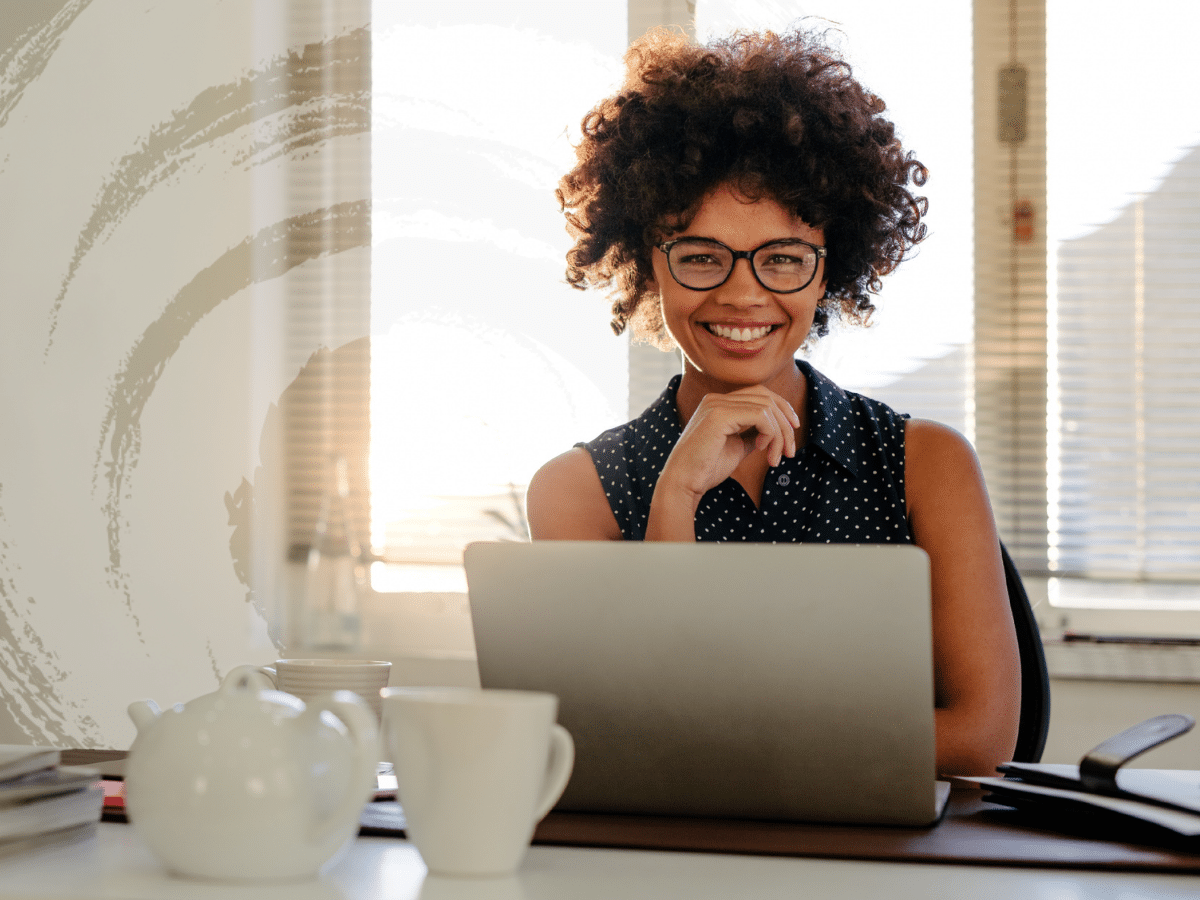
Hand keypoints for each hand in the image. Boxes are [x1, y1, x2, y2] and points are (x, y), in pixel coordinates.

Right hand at [659, 385, 800, 506]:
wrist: (683, 483)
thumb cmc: (706, 469)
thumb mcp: (737, 447)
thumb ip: (752, 435)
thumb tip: (774, 432)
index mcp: (718, 403)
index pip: (760, 394)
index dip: (782, 410)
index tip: (792, 432)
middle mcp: (717, 398)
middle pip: (767, 397)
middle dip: (785, 423)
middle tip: (790, 451)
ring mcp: (717, 404)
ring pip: (767, 407)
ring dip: (780, 435)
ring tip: (775, 458)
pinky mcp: (719, 415)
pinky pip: (761, 416)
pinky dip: (770, 434)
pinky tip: (761, 451)